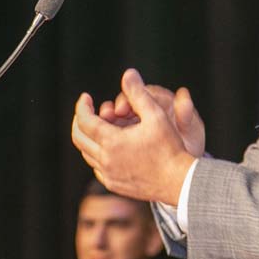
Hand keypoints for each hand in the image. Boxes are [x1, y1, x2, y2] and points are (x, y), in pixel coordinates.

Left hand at [71, 69, 196, 204]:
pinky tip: (108, 146)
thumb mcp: (156, 115)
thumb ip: (139, 93)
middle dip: (79, 120)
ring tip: (100, 125)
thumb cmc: (170, 147)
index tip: (86, 97)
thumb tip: (128, 73)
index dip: (82, 106)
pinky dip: (96, 153)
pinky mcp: (113, 184)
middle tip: (87, 109)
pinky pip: (96, 166)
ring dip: (88, 137)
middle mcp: (105, 160)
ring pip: (86, 153)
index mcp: (112, 142)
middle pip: (78, 137)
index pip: (84, 120)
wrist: (179, 182)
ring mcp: (108, 174)